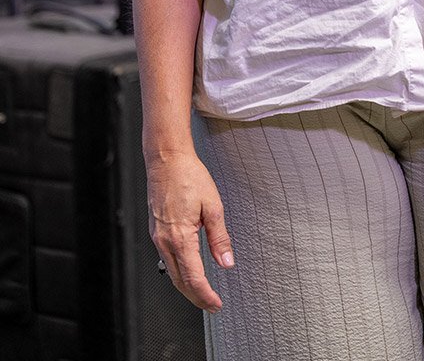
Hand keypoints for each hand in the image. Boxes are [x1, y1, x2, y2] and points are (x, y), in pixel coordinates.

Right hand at [147, 150, 234, 310]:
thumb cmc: (188, 176)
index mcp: (180, 237)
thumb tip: (226, 261)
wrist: (166, 159)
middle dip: (196, 297)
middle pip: (179, 281)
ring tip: (202, 294)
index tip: (217, 304)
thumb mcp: (212, 205)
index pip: (193, 277)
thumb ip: (219, 237)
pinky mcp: (156, 231)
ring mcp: (157, 237)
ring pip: (171, 272)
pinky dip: (178, 272)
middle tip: (212, 305)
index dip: (206, 295)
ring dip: (186, 287)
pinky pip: (166, 259)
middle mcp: (164, 241)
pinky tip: (187, 271)